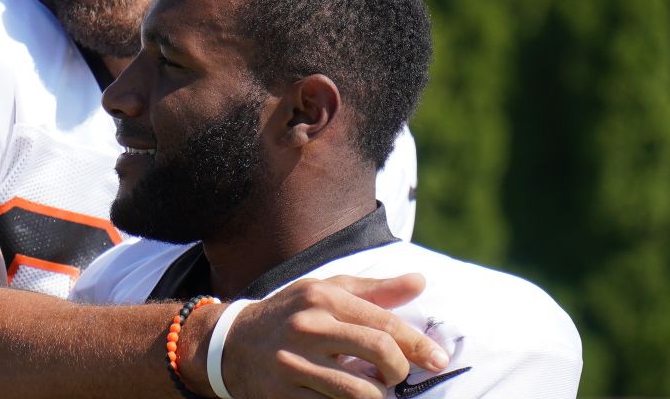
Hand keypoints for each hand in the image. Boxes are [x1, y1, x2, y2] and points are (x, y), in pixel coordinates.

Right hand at [203, 274, 445, 398]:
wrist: (231, 343)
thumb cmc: (289, 314)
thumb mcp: (326, 291)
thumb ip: (374, 290)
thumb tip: (420, 282)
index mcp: (323, 297)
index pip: (384, 322)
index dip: (418, 344)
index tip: (437, 359)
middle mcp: (309, 326)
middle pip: (379, 351)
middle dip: (400, 371)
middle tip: (397, 377)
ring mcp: (295, 362)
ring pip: (360, 391)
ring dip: (378, 397)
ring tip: (374, 391)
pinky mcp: (284, 393)